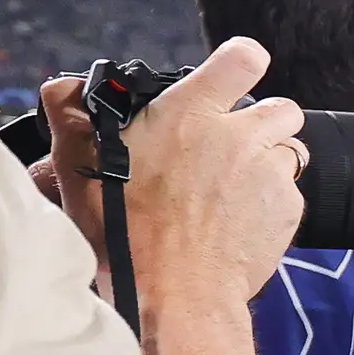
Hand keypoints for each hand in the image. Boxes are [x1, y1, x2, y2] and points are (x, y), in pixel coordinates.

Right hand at [50, 39, 306, 315]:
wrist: (171, 295)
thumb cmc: (121, 233)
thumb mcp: (78, 166)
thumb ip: (70, 114)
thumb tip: (62, 87)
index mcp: (190, 113)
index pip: (240, 59)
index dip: (241, 62)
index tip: (234, 73)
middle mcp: (238, 135)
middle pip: (281, 107)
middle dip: (264, 122)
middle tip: (234, 147)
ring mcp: (269, 172)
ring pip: (289, 150)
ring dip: (269, 162)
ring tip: (234, 189)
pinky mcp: (288, 210)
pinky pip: (291, 194)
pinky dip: (272, 204)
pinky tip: (240, 223)